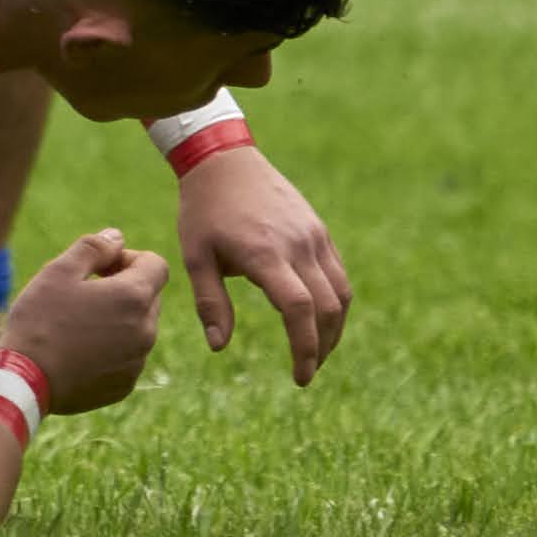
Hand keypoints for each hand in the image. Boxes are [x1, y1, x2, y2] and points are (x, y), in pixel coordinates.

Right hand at [0, 228, 169, 413]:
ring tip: (76, 323)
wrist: (27, 379)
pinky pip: (128, 356)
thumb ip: (93, 248)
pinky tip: (78, 349)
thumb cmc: (40, 319)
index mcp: (133, 298)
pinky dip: (111, 347)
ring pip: (139, 327)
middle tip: (83, 292)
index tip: (100, 267)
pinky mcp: (125, 384)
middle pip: (149, 296)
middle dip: (123, 287)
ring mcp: (138, 361)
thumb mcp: (59, 272)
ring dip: (118, 318)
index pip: (156, 265)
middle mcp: (146, 331)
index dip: (129, 258)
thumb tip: (117, 236)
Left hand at [172, 147, 351, 383]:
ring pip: (341, 293)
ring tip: (315, 351)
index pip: (298, 309)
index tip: (300, 377)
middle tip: (306, 371)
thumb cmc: (203, 210)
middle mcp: (297, 244)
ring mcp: (313, 236)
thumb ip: (209, 302)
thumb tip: (219, 346)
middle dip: (321, 347)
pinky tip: (320, 318)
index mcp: (264, 252)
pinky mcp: (319, 230)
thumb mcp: (195, 255)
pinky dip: (336, 303)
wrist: (223, 159)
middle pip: (327, 307)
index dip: (304, 347)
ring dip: (334, 329)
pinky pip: (338, 274)